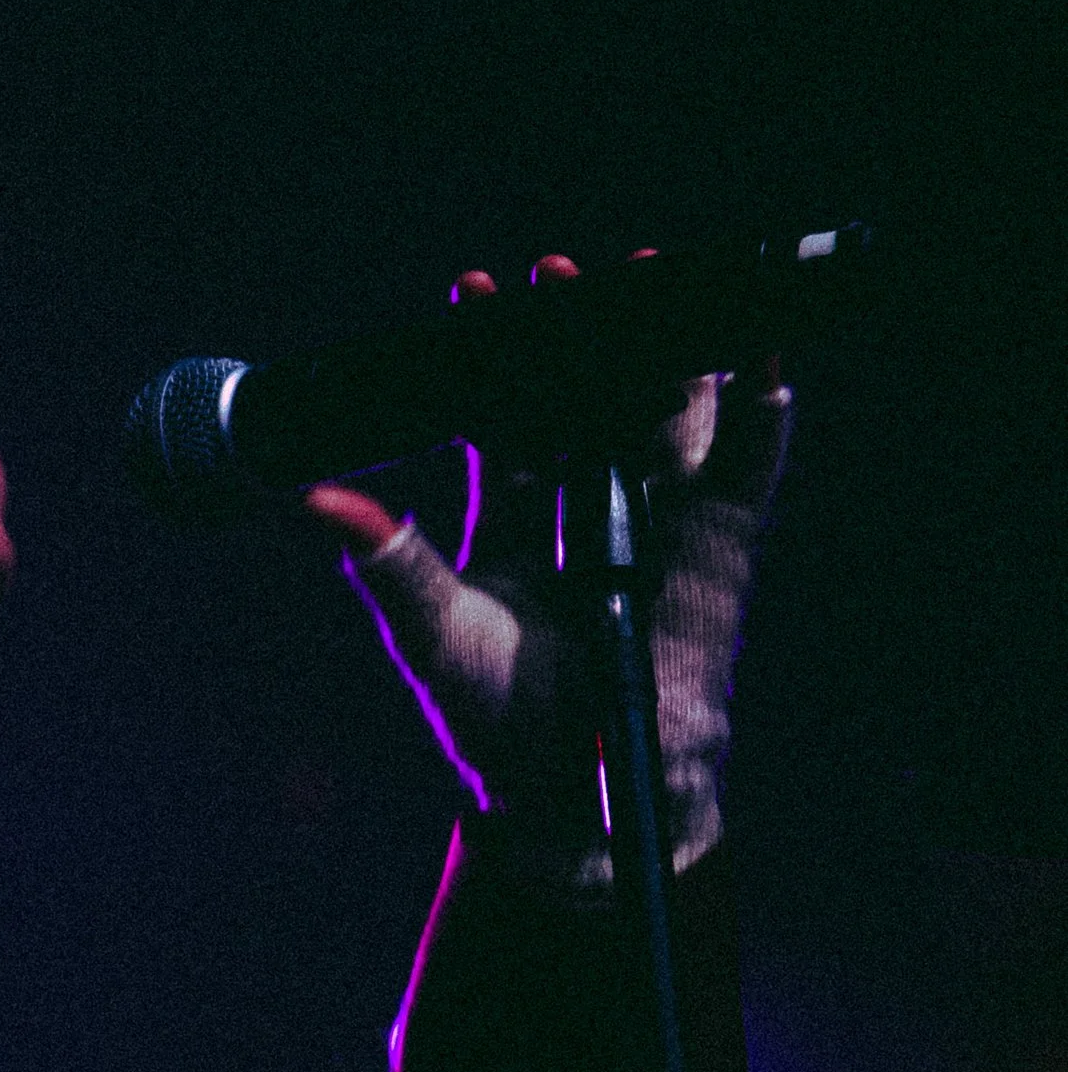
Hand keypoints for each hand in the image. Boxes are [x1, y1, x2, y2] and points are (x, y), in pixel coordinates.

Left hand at [307, 256, 792, 884]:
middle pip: (588, 393)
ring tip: (660, 276)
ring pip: (668, 413)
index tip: (472, 292)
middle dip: (580, 328)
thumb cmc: (498, 726)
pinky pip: (747, 469)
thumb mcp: (432, 631)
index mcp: (515, 515)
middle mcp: (588, 504)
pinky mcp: (719, 551)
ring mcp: (658, 522)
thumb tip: (309, 498)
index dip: (491, 352)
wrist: (579, 803)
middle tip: (561, 268)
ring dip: (668, 347)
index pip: (503, 413)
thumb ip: (387, 560)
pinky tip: (763, 357)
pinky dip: (761, 413)